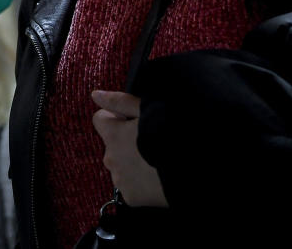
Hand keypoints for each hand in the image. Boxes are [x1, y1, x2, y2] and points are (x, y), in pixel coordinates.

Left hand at [91, 90, 168, 208]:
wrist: (196, 169)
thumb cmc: (173, 133)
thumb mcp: (148, 109)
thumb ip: (119, 102)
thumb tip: (95, 95)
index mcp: (113, 135)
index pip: (100, 120)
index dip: (116, 117)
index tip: (132, 120)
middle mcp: (111, 157)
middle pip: (112, 145)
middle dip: (126, 142)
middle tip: (152, 142)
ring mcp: (120, 180)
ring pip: (120, 166)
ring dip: (132, 162)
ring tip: (157, 160)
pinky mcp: (131, 197)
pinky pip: (130, 185)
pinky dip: (141, 182)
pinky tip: (159, 177)